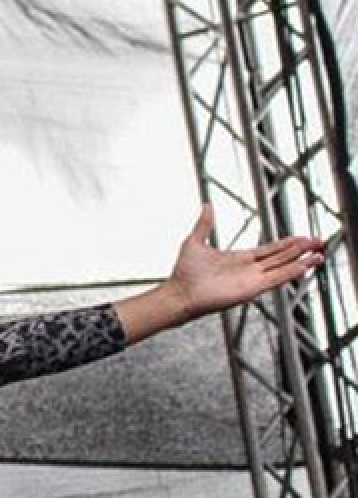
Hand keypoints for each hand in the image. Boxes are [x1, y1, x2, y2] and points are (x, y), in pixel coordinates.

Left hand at [165, 202, 324, 319]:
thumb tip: (206, 205)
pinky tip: (305, 266)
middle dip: (300, 249)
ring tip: (320, 254)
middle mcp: (249, 269)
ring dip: (302, 261)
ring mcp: (252, 279)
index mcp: (239, 259)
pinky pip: (276, 279)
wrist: (179, 292)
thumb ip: (205, 224)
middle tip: (319, 241)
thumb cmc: (184, 272)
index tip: (301, 237)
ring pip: (283, 267)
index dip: (286, 243)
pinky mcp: (251, 289)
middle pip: (281, 257)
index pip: (269, 250)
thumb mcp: (195, 241)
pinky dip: (291, 272)